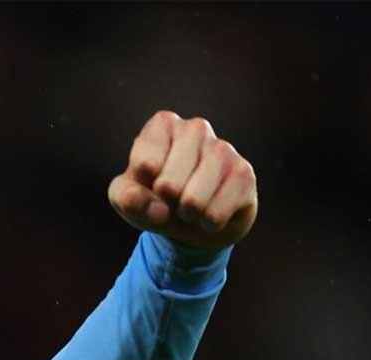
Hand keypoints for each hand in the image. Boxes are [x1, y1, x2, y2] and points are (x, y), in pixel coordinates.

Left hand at [108, 111, 258, 250]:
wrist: (196, 219)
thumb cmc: (156, 199)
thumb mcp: (128, 198)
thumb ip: (126, 197)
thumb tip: (157, 207)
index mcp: (163, 125)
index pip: (143, 163)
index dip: (141, 187)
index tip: (149, 182)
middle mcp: (195, 129)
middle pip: (167, 185)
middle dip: (165, 204)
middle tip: (172, 198)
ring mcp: (223, 149)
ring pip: (193, 201)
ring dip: (187, 215)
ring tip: (190, 207)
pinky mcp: (244, 173)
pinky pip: (215, 213)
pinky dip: (207, 223)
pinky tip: (210, 213)